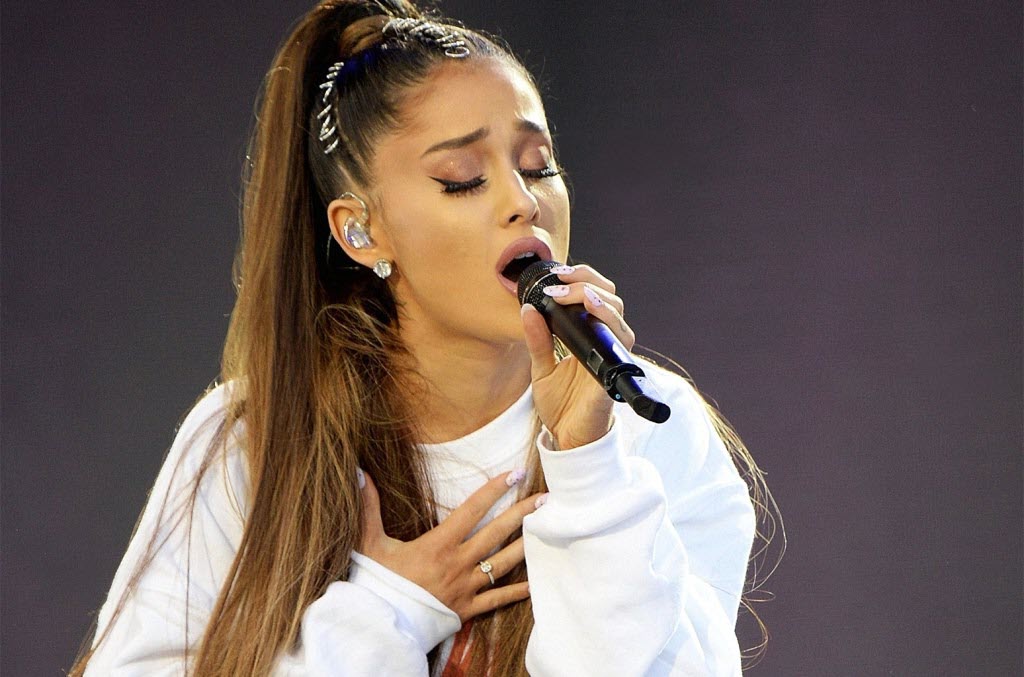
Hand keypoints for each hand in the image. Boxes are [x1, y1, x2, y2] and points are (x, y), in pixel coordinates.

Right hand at [357, 469, 540, 622]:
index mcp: (438, 544)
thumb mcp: (369, 543)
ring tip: (546, 529)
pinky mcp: (468, 609)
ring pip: (503, 563)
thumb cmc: (375, 583)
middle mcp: (457, 563)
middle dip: (522, 513)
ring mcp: (466, 587)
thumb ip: (368, 507)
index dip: (493, 490)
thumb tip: (360, 474)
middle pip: (496, 533)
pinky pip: (498, 599)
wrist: (379, 626)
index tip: (512, 473)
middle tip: (546, 498)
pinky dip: (517, 591)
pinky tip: (535, 582)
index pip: (471, 509)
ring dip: (527, 545)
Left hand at [520, 264, 635, 449]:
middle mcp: (605, 346)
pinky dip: (607, 328)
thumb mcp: (541, 367)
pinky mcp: (611, 379)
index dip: (583, 280)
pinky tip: (592, 316)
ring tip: (577, 293)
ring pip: (620, 321)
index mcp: (590, 339)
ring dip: (599, 301)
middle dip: (589, 283)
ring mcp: (611, 361)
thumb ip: (537, 340)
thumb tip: (528, 309)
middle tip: (563, 280)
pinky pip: (618, 350)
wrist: (566, 439)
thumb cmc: (561, 405)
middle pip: (613, 301)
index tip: (558, 275)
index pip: (597, 298)